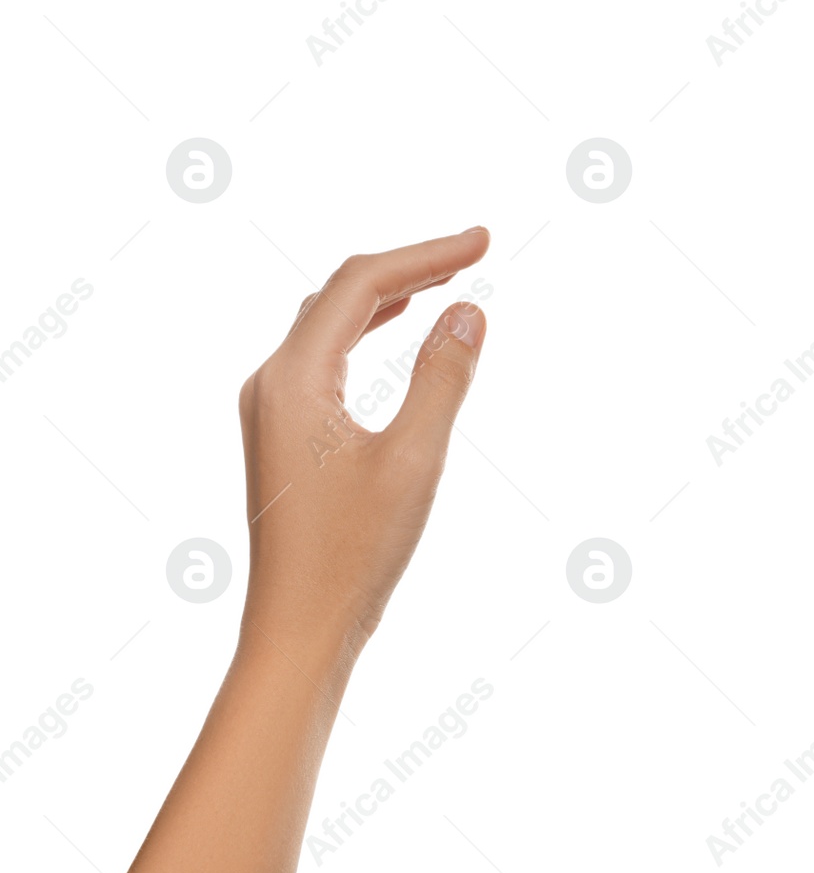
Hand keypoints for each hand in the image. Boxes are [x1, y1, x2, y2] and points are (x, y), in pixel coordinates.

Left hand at [238, 228, 490, 653]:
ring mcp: (272, 410)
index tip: (484, 242)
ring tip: (443, 277)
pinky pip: (324, 356)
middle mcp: (271, 384)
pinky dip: (366, 330)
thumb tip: (469, 311)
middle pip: (339, 294)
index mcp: (292, 380)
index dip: (426, 255)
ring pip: (328, 323)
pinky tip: (395, 328)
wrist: (300, 630)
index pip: (360, 285)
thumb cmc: (354, 554)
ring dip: (386, 294)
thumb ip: (443, 378)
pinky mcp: (284, 435)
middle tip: (473, 251)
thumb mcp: (415, 459)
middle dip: (409, 266)